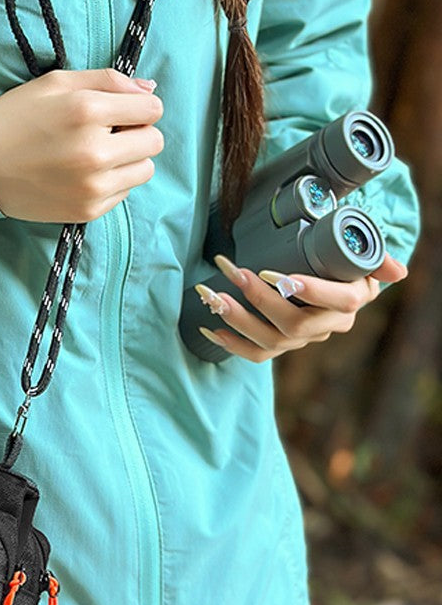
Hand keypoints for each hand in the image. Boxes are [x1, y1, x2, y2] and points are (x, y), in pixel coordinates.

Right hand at [0, 68, 164, 223]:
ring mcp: (93, 185)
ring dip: (128, 159)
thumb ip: (107, 80)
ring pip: (145, 170)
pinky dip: (111, 182)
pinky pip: (124, 193)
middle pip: (154, 141)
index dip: (138, 106)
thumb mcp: (56, 83)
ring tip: (96, 154)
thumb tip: (149, 89)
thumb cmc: (14, 119)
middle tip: (107, 133)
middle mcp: (95, 150)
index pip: (153, 108)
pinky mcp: (87, 210)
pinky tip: (82, 174)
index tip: (119, 111)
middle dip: (137, 132)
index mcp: (87, 110)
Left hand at [198, 251, 409, 362]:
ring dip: (238, 320)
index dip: (311, 290)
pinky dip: (230, 343)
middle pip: (296, 324)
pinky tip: (208, 328)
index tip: (279, 273)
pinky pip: (256, 354)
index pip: (339, 302)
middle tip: (234, 273)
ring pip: (272, 341)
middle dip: (261, 299)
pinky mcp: (281, 346)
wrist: (325, 275)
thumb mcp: (358, 250)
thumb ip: (376, 257)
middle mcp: (329, 325)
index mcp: (352, 300)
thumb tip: (397, 272)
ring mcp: (303, 340)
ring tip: (213, 297)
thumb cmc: (337, 256)